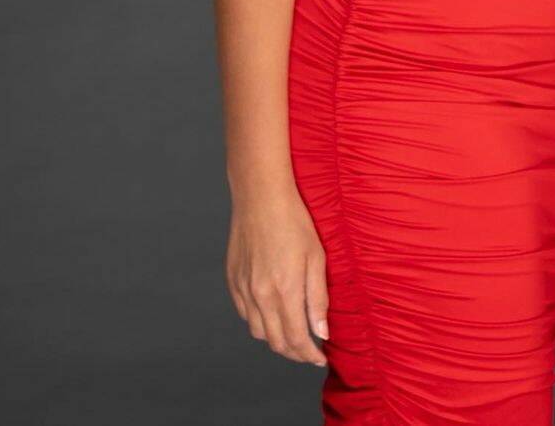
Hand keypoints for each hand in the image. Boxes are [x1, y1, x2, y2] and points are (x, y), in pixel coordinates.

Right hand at [226, 189, 329, 367]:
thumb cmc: (294, 221)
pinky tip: (271, 314)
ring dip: (276, 340)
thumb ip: (318, 298)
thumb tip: (322, 332)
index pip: (296, 339)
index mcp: (284, 290)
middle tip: (309, 351)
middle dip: (295, 353)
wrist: (261, 196)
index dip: (309, 355)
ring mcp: (243, 288)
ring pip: (258, 332)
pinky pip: (245, 313)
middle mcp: (260, 295)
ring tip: (292, 334)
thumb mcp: (316, 257)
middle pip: (276, 342)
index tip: (320, 358)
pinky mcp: (233, 279)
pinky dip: (259, 322)